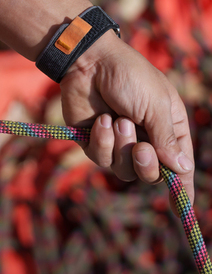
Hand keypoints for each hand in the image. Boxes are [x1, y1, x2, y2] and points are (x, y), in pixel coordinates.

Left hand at [60, 31, 194, 206]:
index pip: (179, 167)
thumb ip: (166, 139)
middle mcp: (145, 139)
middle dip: (146, 165)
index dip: (182, 190)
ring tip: (116, 120)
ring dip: (121, 147)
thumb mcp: (156, 105)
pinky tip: (101, 120)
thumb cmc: (129, 76)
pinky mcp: (93, 142)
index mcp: (168, 129)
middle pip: (150, 175)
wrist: (90, 62)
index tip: (182, 211)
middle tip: (141, 147)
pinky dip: (101, 141)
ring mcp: (118, 142)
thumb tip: (181, 169)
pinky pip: (100, 158)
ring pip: (123, 170)